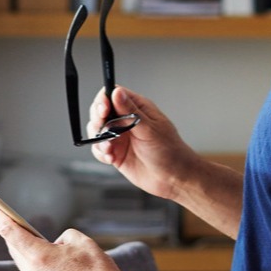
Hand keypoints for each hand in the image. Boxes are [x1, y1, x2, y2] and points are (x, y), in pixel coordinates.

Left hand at [0, 203, 142, 270]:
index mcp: (39, 257)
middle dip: (21, 238)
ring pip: (30, 268)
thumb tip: (55, 248)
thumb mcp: (82, 241)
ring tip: (63, 259)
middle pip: (18, 250)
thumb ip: (62, 238)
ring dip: (40, 259)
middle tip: (25, 228)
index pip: (10, 231)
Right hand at [86, 83, 195, 200]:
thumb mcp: (150, 129)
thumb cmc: (170, 151)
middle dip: (97, 120)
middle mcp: (126, 120)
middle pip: (100, 111)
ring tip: (109, 148)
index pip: (113, 94)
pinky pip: (99, 149)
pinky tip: (111, 158)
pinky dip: (101, 153)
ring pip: (97, 130)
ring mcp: (120, 136)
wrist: (173, 178)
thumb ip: (130, 112)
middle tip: (102, 131)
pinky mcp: (116, 152)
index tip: (103, 110)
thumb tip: (116, 92)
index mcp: (137, 108)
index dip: (104, 100)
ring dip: (99, 139)